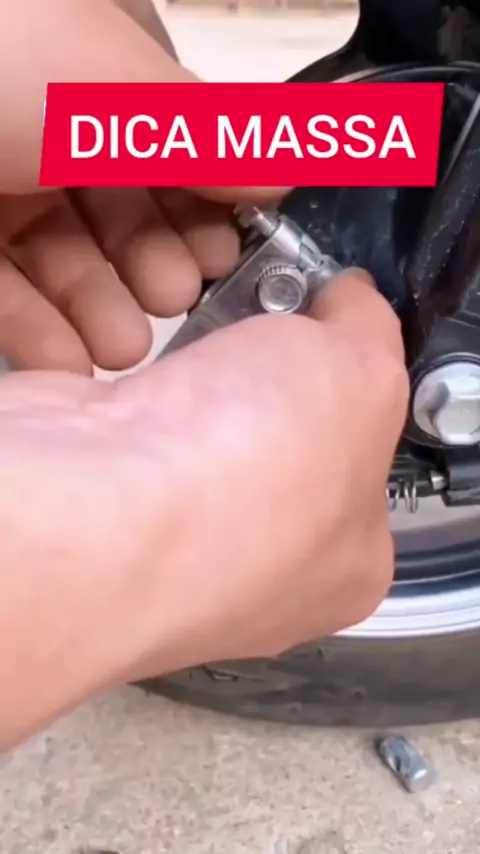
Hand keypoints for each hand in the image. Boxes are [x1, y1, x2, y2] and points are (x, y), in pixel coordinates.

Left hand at [0, 0, 283, 373]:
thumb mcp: (108, 87)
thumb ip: (204, 133)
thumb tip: (288, 168)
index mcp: (90, 71)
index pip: (170, 145)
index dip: (207, 202)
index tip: (229, 256)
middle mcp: (41, 125)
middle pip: (119, 212)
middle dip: (154, 264)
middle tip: (178, 303)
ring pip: (62, 262)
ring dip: (101, 309)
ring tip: (127, 351)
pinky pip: (4, 296)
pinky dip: (38, 332)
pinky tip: (70, 365)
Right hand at [0, 269, 408, 746]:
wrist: (106, 499)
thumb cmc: (257, 471)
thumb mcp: (364, 374)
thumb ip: (372, 335)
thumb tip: (353, 305)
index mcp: (343, 567)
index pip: (365, 472)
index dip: (356, 395)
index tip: (340, 341)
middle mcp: (258, 575)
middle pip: (278, 445)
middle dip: (275, 379)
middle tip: (275, 329)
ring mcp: (174, 549)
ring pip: (206, 436)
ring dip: (208, 379)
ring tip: (214, 339)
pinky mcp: (107, 513)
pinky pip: (143, 435)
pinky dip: (147, 393)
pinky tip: (154, 369)